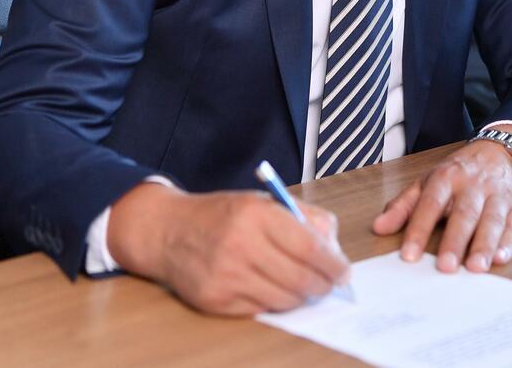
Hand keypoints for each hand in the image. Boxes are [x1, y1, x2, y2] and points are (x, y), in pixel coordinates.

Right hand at [106, 182, 350, 315]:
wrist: (167, 230)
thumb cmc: (222, 214)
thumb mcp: (262, 201)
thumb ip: (303, 217)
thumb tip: (333, 247)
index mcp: (256, 213)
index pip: (309, 247)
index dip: (333, 264)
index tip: (344, 271)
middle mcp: (240, 244)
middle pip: (301, 278)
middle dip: (323, 284)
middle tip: (329, 283)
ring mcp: (226, 276)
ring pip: (284, 300)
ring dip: (301, 296)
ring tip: (301, 284)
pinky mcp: (215, 301)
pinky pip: (261, 309)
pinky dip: (274, 301)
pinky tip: (271, 287)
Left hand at [372, 127, 511, 273]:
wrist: (502, 152)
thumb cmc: (459, 174)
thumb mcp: (428, 182)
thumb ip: (403, 206)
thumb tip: (378, 228)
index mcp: (446, 178)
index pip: (430, 204)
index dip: (418, 229)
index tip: (408, 255)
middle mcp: (473, 185)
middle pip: (463, 213)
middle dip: (455, 241)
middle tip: (445, 267)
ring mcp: (498, 196)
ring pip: (491, 220)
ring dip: (484, 244)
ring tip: (475, 268)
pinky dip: (509, 241)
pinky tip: (501, 257)